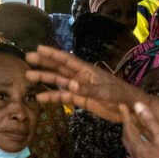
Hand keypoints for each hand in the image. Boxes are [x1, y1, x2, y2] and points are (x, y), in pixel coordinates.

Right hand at [24, 45, 145, 122]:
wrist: (130, 109)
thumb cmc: (121, 96)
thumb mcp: (105, 92)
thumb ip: (87, 90)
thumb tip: (70, 85)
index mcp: (87, 70)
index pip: (67, 60)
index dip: (52, 54)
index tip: (38, 48)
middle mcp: (81, 76)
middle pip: (59, 68)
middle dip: (44, 63)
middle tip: (28, 58)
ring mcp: (80, 88)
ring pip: (59, 82)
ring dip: (45, 79)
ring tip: (29, 76)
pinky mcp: (81, 100)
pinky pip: (64, 97)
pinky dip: (53, 97)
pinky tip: (41, 98)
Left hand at [122, 101, 158, 157]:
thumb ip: (150, 121)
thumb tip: (138, 106)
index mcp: (138, 149)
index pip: (128, 129)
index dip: (126, 117)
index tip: (123, 107)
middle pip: (127, 141)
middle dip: (126, 128)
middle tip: (127, 118)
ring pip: (132, 151)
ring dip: (131, 140)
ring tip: (135, 131)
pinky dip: (138, 150)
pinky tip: (144, 150)